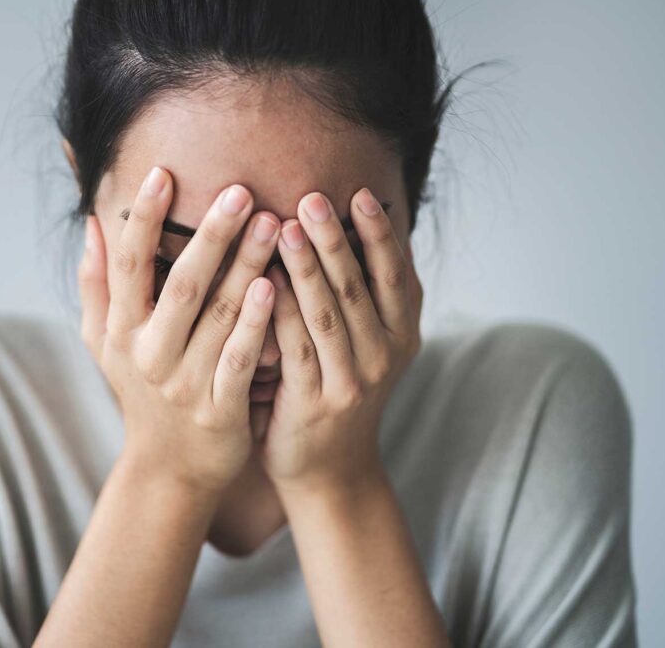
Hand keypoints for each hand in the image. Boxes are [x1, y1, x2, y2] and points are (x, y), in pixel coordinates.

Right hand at [77, 166, 281, 494]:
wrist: (168, 469)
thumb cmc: (140, 393)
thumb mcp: (104, 343)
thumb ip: (97, 284)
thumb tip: (92, 223)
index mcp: (120, 331)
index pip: (128, 265)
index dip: (142, 219)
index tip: (162, 173)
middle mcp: (148, 354)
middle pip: (181, 285)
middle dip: (210, 235)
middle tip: (240, 190)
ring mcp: (184, 383)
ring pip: (217, 318)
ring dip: (245, 268)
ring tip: (273, 224)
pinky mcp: (219, 409)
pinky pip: (240, 360)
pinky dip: (255, 325)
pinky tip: (273, 288)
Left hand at [260, 188, 423, 494]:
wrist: (331, 472)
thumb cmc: (339, 394)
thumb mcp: (367, 348)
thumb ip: (361, 299)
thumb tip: (345, 230)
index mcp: (402, 335)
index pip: (395, 275)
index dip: (379, 234)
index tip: (361, 193)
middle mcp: (384, 356)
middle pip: (358, 287)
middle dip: (335, 238)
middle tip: (313, 198)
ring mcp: (352, 382)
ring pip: (328, 313)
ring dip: (307, 267)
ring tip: (284, 226)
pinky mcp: (316, 402)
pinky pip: (296, 348)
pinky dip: (280, 312)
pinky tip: (262, 281)